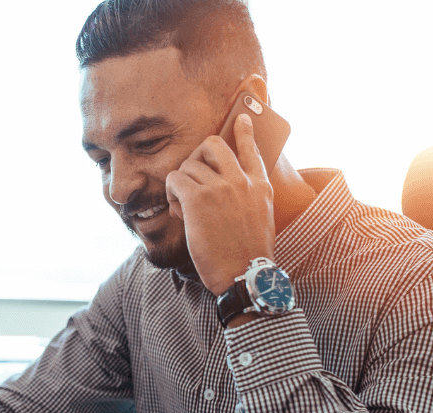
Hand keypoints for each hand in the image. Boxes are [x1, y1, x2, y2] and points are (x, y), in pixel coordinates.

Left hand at [165, 112, 274, 295]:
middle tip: (192, 175)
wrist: (243, 274)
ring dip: (181, 184)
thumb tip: (229, 187)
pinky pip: (174, 179)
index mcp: (260, 186)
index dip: (245, 132)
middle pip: (212, 144)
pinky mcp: (197, 198)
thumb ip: (249, 197)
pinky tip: (179, 210)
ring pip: (188, 165)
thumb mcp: (261, 218)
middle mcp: (240, 181)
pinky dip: (171, 193)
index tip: (242, 119)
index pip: (252, 149)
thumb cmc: (248, 255)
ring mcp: (219, 187)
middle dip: (197, 155)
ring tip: (185, 207)